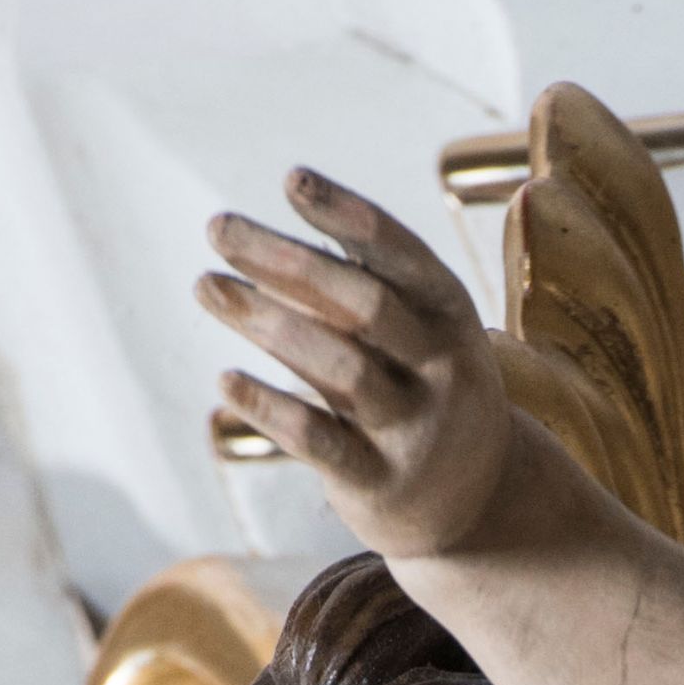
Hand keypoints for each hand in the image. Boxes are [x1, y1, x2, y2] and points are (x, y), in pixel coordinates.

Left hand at [199, 170, 519, 559]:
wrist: (476, 504)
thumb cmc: (419, 392)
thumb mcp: (405, 335)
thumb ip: (339, 295)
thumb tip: (244, 243)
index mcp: (450, 316)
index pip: (400, 254)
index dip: (347, 214)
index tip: (291, 180)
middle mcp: (442, 370)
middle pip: (366, 303)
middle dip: (286, 260)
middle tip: (217, 227)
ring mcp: (415, 431)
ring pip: (341, 369)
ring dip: (267, 322)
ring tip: (206, 286)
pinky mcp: (381, 484)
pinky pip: (319, 441)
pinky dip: (269, 408)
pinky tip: (226, 381)